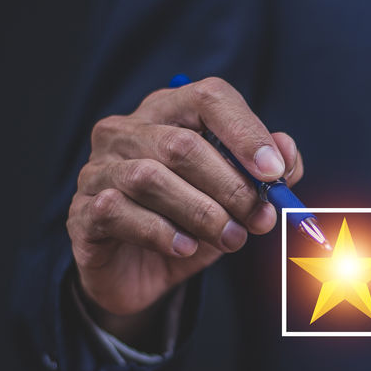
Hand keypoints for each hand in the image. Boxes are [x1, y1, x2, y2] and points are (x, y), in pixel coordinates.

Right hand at [67, 77, 302, 340]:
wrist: (139, 272)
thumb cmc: (189, 222)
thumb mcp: (236, 198)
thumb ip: (267, 173)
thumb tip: (287, 153)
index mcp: (169, 112)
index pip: (209, 98)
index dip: (245, 132)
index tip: (273, 172)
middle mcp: (127, 131)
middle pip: (183, 144)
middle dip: (231, 186)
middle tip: (260, 220)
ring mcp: (99, 169)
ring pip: (151, 178)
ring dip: (202, 214)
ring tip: (230, 238)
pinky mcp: (83, 210)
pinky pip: (119, 212)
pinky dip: (162, 233)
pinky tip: (185, 248)